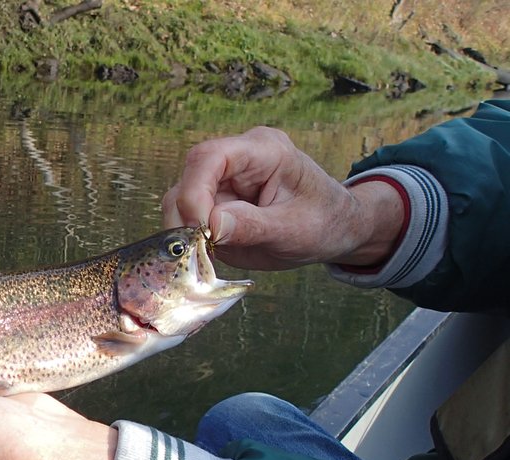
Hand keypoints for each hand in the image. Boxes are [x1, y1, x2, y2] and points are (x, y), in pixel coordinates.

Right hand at [162, 127, 404, 269]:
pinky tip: (208, 254)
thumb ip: (252, 226)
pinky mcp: (215, 201)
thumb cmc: (323, 223)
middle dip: (186, 217)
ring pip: (180, 199)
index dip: (194, 192)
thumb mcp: (293, 230)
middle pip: (188, 179)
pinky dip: (190, 239)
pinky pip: (187, 217)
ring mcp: (223, 180)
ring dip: (185, 231)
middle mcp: (237, 158)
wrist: (334, 229)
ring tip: (206, 254)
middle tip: (198, 250)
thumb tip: (211, 225)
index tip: (200, 229)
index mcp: (263, 150)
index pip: (209, 157)